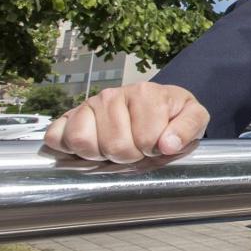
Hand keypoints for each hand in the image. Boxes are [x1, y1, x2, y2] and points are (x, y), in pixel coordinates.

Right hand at [43, 82, 208, 163]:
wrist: (154, 105)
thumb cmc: (172, 114)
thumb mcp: (194, 118)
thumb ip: (187, 129)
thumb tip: (167, 144)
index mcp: (146, 94)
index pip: (143, 140)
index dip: (152, 151)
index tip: (157, 145)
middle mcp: (113, 95)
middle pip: (113, 146)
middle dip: (128, 156)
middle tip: (136, 149)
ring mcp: (90, 104)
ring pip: (82, 142)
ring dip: (99, 155)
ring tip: (114, 148)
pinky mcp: (70, 116)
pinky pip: (57, 137)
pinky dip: (68, 149)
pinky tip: (90, 147)